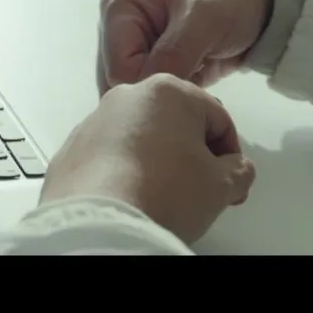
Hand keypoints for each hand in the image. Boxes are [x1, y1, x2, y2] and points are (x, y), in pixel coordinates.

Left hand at [41, 74, 256, 245]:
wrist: (100, 221)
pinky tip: (134, 195)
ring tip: (165, 194)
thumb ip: (239, 169)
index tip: (230, 178)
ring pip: (141, 138)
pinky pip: (111, 154)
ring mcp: (95, 120)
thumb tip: (234, 169)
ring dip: (158, 161)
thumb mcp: (223, 184)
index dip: (230, 153)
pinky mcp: (73, 146)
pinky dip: (125, 170)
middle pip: (176, 124)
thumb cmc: (160, 193)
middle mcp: (126, 97)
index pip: (217, 118)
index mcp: (168, 91)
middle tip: (202, 187)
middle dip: (192, 154)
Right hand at [97, 0, 274, 94]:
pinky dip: (176, 94)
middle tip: (195, 85)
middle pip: (121, 80)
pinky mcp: (155, 59)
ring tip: (200, 81)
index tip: (187, 84)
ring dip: (168, 93)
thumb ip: (173, 54)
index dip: (148, 82)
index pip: (117, 66)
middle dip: (157, 88)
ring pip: (137, 88)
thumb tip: (146, 91)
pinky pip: (154, 89)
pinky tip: (199, 84)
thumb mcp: (204, 19)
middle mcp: (118, 26)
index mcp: (118, 6)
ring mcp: (136, 44)